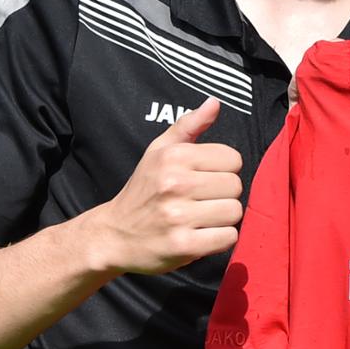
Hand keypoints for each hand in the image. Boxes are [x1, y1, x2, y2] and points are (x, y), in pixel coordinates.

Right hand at [86, 98, 244, 273]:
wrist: (113, 235)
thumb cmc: (143, 190)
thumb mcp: (158, 152)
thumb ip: (188, 126)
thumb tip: (215, 102)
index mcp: (173, 157)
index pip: (233, 158)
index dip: (224, 170)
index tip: (205, 179)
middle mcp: (175, 183)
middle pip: (236, 186)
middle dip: (224, 195)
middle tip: (202, 202)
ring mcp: (178, 216)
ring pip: (234, 212)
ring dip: (223, 219)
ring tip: (201, 218)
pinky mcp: (183, 245)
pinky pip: (228, 238)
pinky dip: (220, 239)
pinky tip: (201, 236)